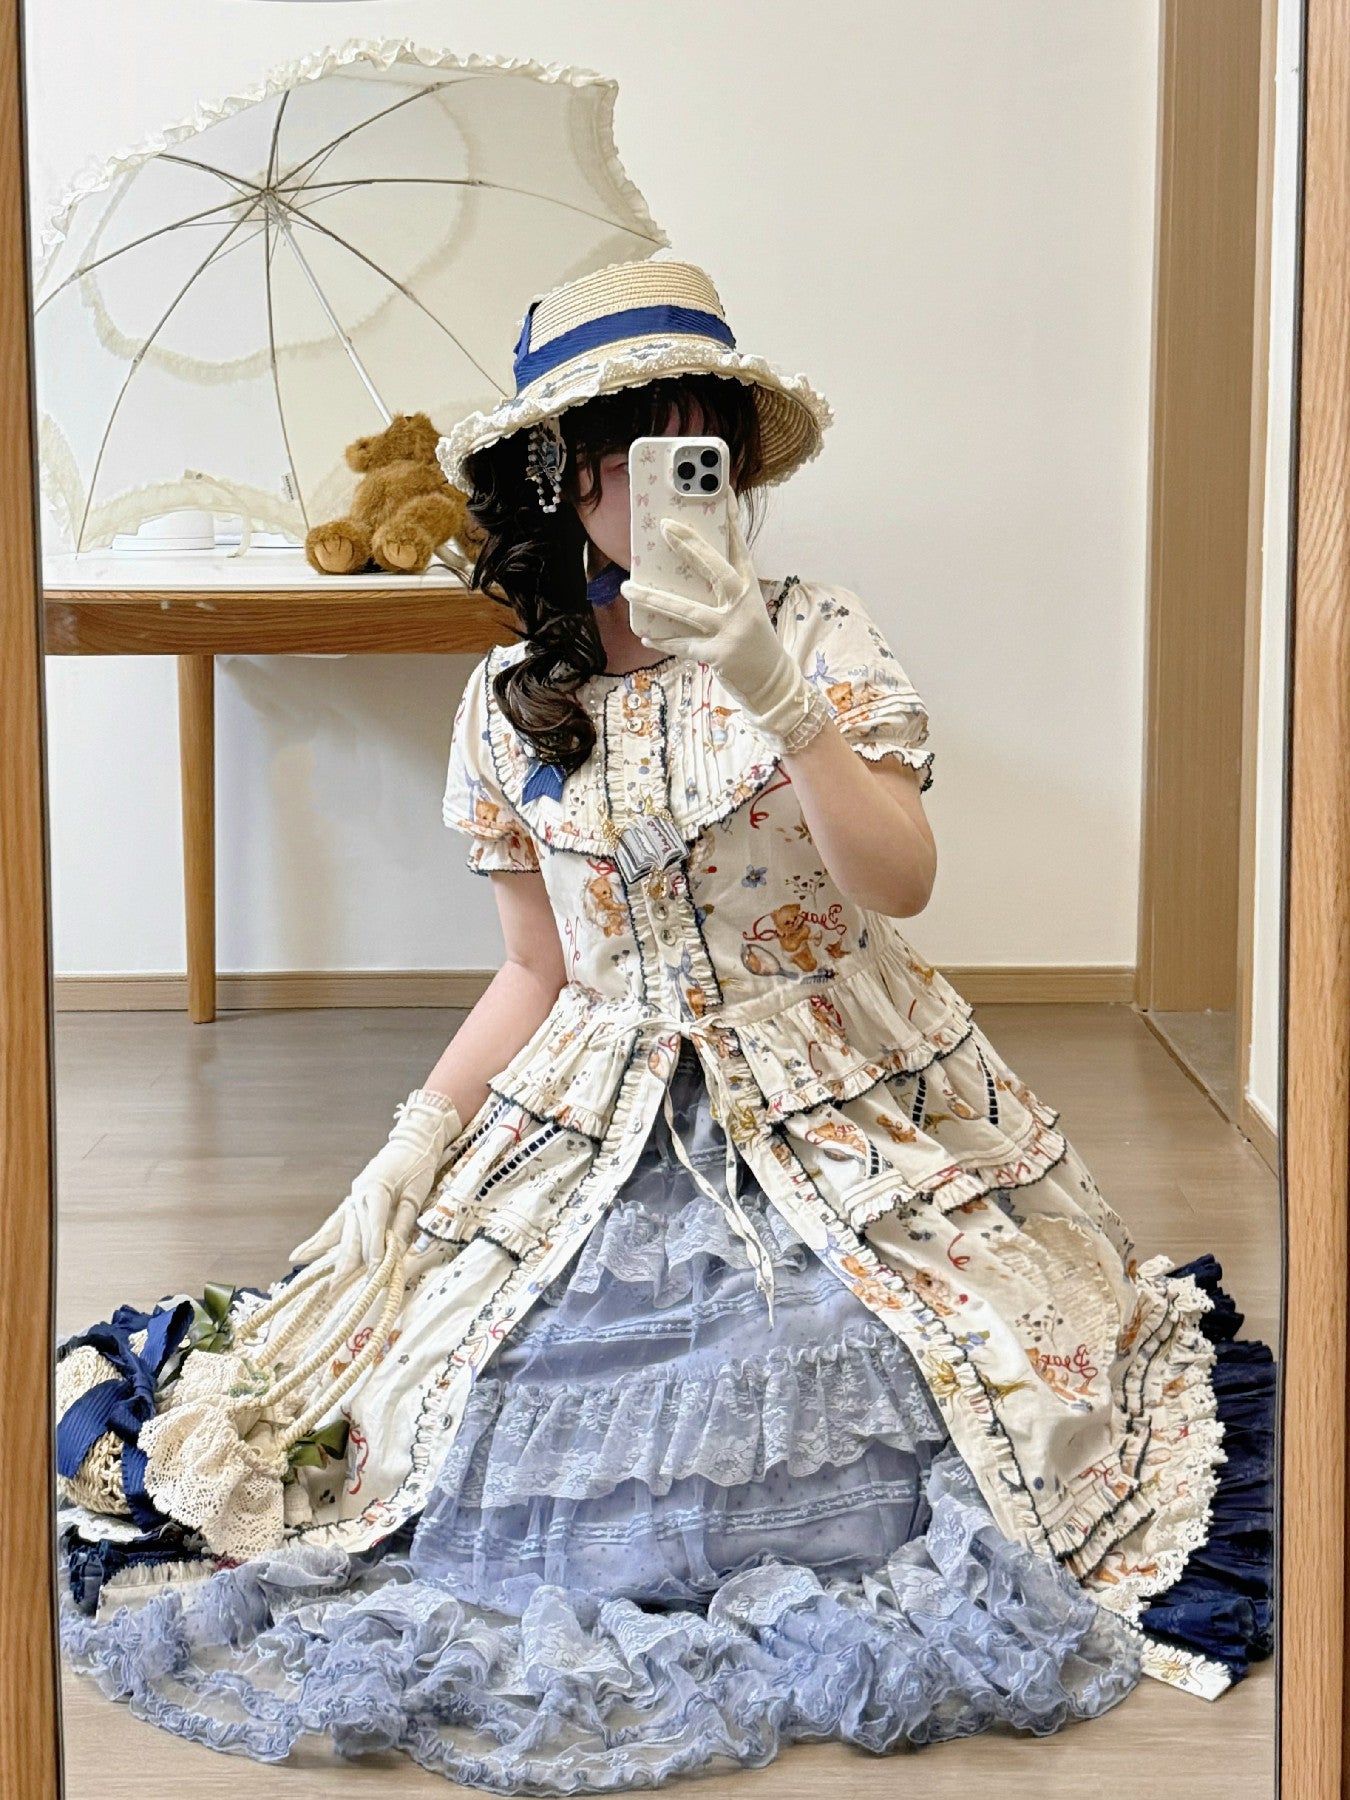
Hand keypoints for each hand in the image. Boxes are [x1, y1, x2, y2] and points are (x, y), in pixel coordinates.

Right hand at [288, 1087, 462, 1283]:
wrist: (412, 1141)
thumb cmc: (418, 1165)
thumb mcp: (417, 1194)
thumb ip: (405, 1221)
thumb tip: (397, 1249)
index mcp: (377, 1191)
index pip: (374, 1228)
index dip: (374, 1251)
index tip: (374, 1271)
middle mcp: (360, 1195)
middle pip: (352, 1234)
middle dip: (345, 1262)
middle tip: (334, 1287)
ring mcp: (354, 1197)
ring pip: (339, 1230)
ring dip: (325, 1252)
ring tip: (302, 1267)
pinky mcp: (354, 1199)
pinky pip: (336, 1222)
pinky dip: (322, 1238)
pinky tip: (307, 1251)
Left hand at [620, 504, 821, 746]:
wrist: (772, 682)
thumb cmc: (752, 640)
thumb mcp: (744, 608)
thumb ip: (720, 588)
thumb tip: (677, 570)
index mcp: (749, 587)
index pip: (740, 546)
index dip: (731, 517)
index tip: (721, 488)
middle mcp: (742, 605)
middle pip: (716, 569)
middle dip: (690, 546)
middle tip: (665, 526)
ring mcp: (731, 631)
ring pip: (687, 610)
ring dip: (654, 598)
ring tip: (627, 587)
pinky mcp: (718, 655)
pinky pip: (682, 644)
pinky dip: (662, 640)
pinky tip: (644, 634)